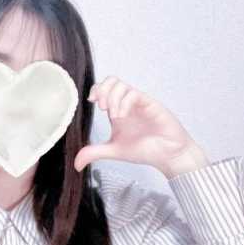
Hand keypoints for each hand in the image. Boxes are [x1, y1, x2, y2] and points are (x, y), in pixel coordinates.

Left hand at [74, 76, 208, 176]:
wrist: (168, 156)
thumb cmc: (145, 150)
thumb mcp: (114, 150)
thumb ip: (94, 153)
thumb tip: (76, 164)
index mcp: (117, 110)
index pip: (104, 89)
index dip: (95, 90)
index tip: (91, 102)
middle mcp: (127, 104)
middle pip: (112, 80)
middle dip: (102, 90)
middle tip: (101, 107)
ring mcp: (139, 103)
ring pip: (122, 85)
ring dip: (112, 98)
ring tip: (113, 116)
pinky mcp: (151, 105)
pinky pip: (135, 94)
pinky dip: (124, 103)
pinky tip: (122, 116)